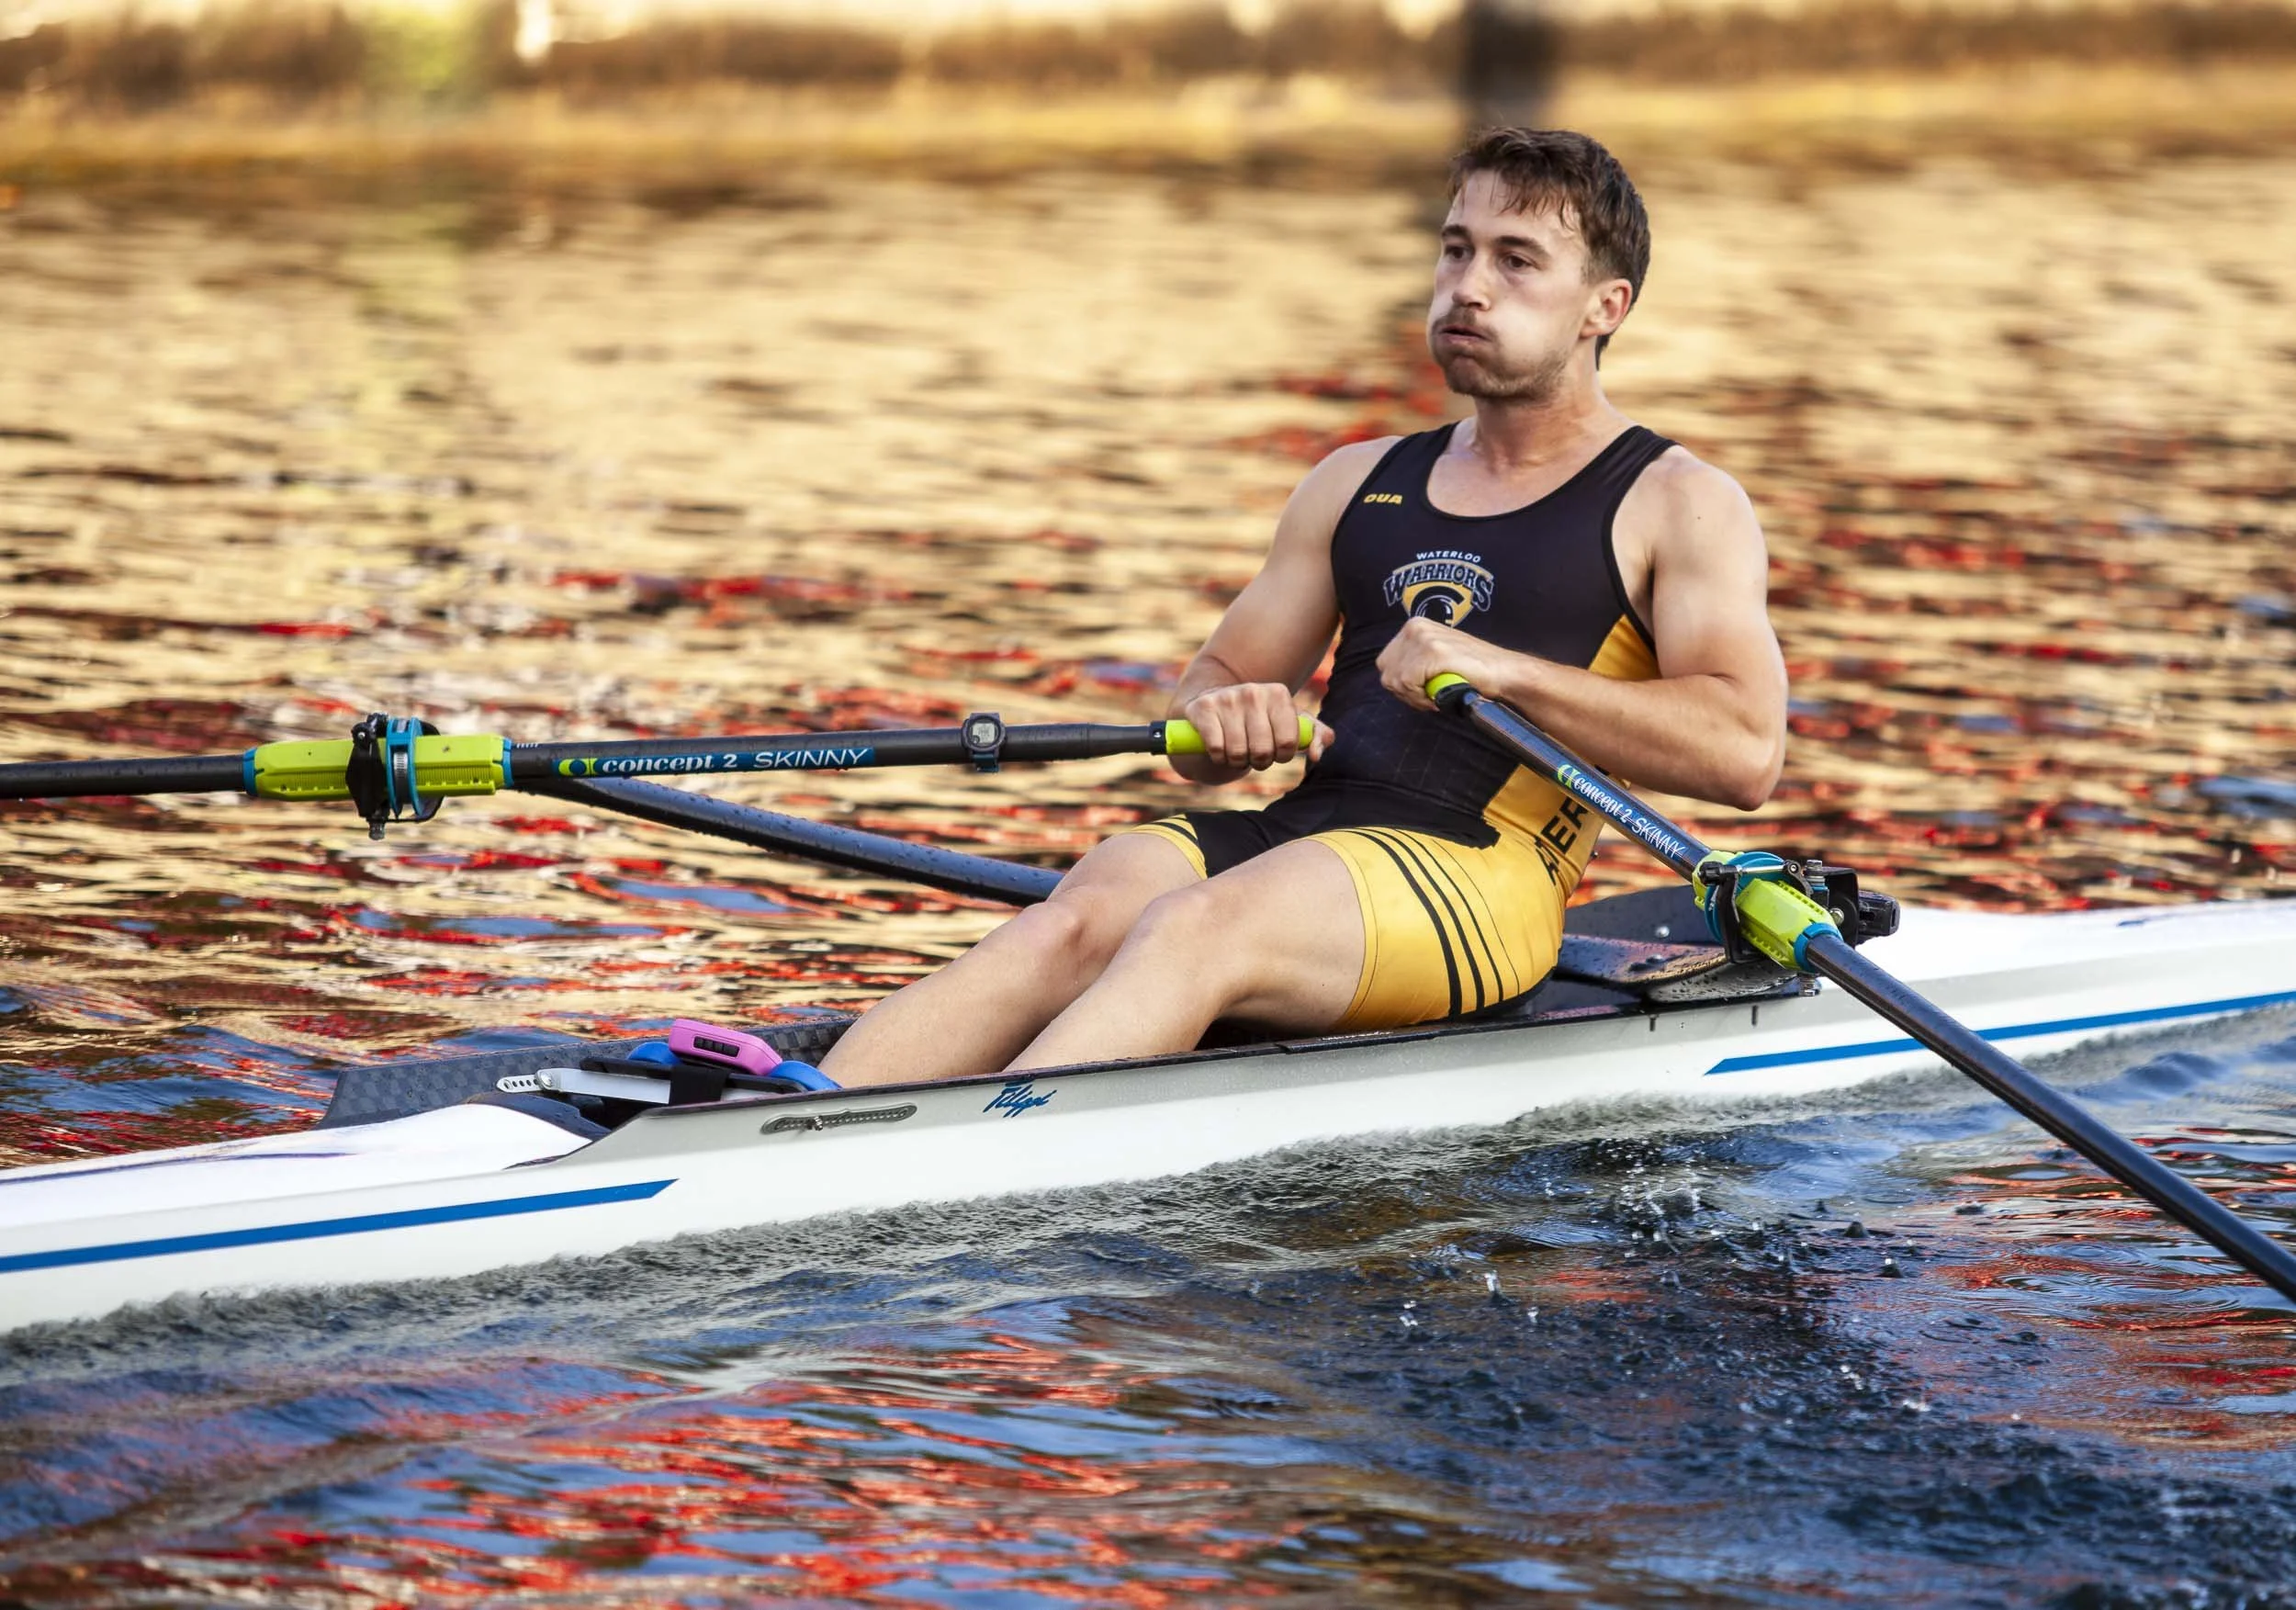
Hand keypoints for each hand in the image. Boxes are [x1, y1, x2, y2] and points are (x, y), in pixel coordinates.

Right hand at [1181, 682, 1332, 771]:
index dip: (1282, 756)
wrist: (1215, 706)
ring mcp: (1227, 698)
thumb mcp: (1290, 724)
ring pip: (1237, 752)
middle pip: (1263, 751)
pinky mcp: (1202, 708)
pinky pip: (1216, 748)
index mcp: (1278, 693)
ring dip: (1237, 761)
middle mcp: (1253, 691)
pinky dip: (1218, 757)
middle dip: (1259, 761)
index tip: (1276, 752)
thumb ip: (1314, 736)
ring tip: (1236, 751)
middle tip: (1254, 754)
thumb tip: (1317, 754)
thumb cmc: (1259, 721)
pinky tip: (1218, 748)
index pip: (1288, 742)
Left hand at [1375, 618, 1510, 711]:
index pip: (1386, 663)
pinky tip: (1439, 697)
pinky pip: (1408, 684)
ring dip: (1414, 697)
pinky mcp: (1431, 652)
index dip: (1401, 683)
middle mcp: (1414, 627)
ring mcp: (1423, 638)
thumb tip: (1390, 678)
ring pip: (1395, 680)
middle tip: (1429, 697)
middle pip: (1386, 672)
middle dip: (1404, 691)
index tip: (1422, 691)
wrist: (1503, 672)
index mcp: (1413, 626)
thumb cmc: (1471, 671)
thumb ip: (1413, 661)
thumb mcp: (1435, 656)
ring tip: (1436, 696)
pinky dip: (1421, 698)